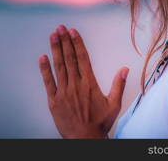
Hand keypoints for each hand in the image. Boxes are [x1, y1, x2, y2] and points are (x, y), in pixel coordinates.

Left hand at [38, 24, 128, 138]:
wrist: (84, 139)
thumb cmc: (100, 123)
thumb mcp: (114, 104)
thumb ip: (118, 85)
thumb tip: (125, 69)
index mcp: (89, 84)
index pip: (83, 58)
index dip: (77, 43)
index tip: (73, 31)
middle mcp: (76, 85)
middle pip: (69, 58)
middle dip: (65, 41)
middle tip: (60, 27)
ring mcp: (64, 92)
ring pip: (59, 66)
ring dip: (55, 50)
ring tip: (53, 35)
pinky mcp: (54, 100)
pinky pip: (48, 82)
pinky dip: (45, 69)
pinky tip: (42, 57)